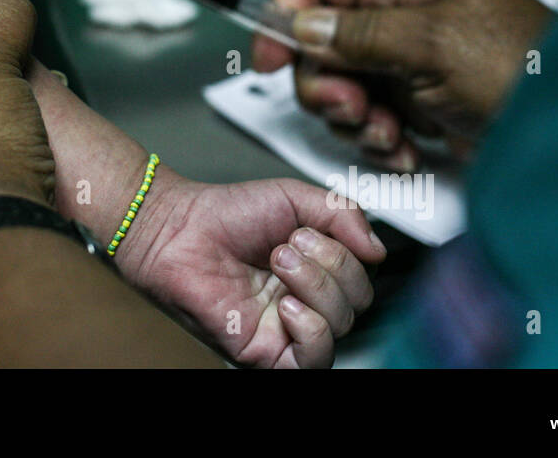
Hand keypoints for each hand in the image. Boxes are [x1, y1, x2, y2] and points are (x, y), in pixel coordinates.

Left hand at [121, 175, 385, 367]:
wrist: (179, 230)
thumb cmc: (227, 215)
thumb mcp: (296, 197)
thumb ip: (344, 214)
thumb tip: (379, 249)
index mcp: (319, 267)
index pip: (365, 274)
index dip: (350, 252)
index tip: (310, 229)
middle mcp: (309, 300)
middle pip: (359, 300)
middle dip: (331, 265)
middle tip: (289, 243)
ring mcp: (289, 328)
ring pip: (341, 326)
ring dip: (316, 287)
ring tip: (279, 262)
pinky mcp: (267, 352)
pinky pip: (314, 360)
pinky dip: (311, 329)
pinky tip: (285, 304)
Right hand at [253, 0, 553, 167]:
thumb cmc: (522, 66)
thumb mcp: (432, 41)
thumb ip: (361, 32)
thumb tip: (303, 26)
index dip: (287, 13)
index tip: (266, 58)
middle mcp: (402, 22)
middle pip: (323, 46)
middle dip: (327, 85)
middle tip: (353, 108)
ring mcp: (412, 68)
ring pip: (345, 90)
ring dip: (356, 121)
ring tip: (391, 136)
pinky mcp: (422, 109)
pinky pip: (374, 123)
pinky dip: (381, 144)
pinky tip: (409, 151)